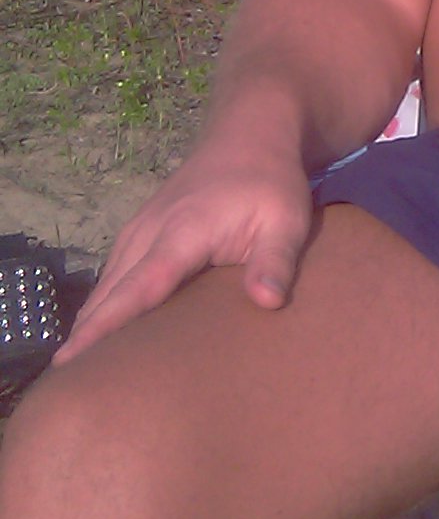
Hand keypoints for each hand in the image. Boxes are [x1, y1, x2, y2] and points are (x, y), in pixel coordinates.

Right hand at [54, 135, 315, 365]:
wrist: (251, 135)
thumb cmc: (271, 183)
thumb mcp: (287, 220)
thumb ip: (275, 262)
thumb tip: (267, 303)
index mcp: (182, 232)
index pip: (138, 286)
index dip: (107, 324)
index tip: (73, 357)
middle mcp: (149, 231)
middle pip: (111, 291)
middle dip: (87, 335)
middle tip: (70, 384)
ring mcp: (141, 228)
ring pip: (108, 282)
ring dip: (91, 320)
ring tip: (80, 370)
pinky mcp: (141, 230)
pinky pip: (115, 272)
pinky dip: (103, 303)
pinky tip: (100, 332)